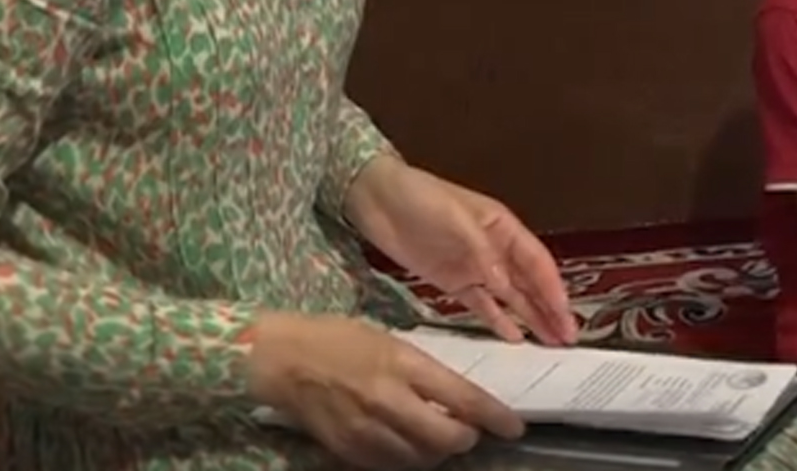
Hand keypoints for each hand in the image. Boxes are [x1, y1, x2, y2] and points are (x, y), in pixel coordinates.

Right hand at [247, 311, 522, 468]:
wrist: (281, 359)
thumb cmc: (339, 339)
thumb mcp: (392, 343)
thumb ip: (425, 373)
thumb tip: (456, 400)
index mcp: (404, 364)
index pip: (464, 399)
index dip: (496, 418)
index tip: (514, 427)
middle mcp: (388, 401)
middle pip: (447, 439)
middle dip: (467, 439)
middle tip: (469, 431)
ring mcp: (366, 431)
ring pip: (421, 460)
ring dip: (437, 452)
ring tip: (437, 437)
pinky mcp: (346, 451)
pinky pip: (389, 466)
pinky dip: (406, 460)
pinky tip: (406, 446)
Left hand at [345, 158, 579, 345]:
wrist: (375, 198)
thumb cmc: (420, 198)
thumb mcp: (454, 219)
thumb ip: (481, 253)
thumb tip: (504, 284)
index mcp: (502, 228)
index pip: (536, 262)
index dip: (553, 288)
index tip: (566, 314)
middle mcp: (495, 249)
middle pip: (529, 283)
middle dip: (550, 309)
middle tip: (569, 337)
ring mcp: (474, 267)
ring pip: (510, 297)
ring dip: (530, 317)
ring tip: (551, 342)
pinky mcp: (451, 281)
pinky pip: (481, 305)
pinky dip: (497, 320)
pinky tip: (512, 337)